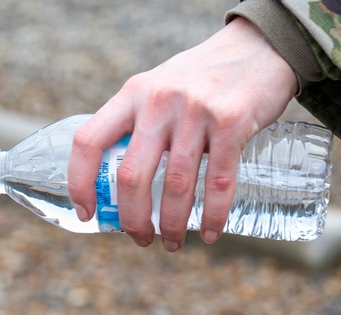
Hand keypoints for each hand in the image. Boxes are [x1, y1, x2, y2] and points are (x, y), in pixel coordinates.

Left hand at [67, 19, 297, 250]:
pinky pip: (217, 182)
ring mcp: (196, 110)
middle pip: (131, 176)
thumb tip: (121, 191)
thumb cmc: (202, 80)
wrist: (259, 46)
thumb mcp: (159, 89)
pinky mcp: (232, 121)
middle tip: (141, 239)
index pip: (89, 141)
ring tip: (173, 243)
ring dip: (172, 225)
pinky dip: (212, 215)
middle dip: (134, 220)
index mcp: (133, 94)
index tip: (88, 213)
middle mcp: (160, 100)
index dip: (81, 183)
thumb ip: (139, 127)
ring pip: (175, 186)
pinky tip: (209, 233)